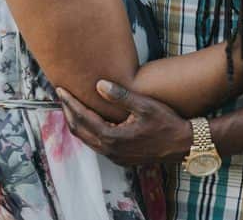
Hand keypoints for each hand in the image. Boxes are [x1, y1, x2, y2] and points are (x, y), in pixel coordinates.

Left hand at [58, 80, 191, 167]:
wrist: (181, 146)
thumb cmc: (166, 123)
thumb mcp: (145, 105)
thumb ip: (121, 96)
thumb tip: (99, 84)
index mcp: (112, 137)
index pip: (83, 119)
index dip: (71, 103)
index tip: (61, 89)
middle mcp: (109, 150)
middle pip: (79, 131)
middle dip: (69, 112)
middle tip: (62, 95)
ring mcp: (113, 156)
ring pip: (86, 139)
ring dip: (77, 122)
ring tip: (72, 106)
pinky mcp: (119, 157)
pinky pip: (96, 144)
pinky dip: (87, 130)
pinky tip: (91, 120)